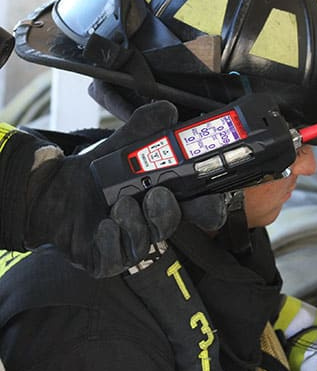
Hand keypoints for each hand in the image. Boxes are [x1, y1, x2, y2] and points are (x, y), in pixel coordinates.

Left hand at [25, 101, 227, 276]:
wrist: (52, 191)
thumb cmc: (94, 174)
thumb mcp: (121, 146)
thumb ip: (145, 128)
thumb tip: (167, 110)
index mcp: (166, 199)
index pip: (199, 209)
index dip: (209, 207)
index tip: (210, 198)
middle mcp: (151, 223)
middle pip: (173, 226)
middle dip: (168, 213)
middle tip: (157, 194)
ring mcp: (129, 244)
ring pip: (145, 241)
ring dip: (135, 221)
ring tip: (119, 203)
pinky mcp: (105, 260)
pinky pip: (115, 258)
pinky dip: (112, 240)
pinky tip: (104, 225)